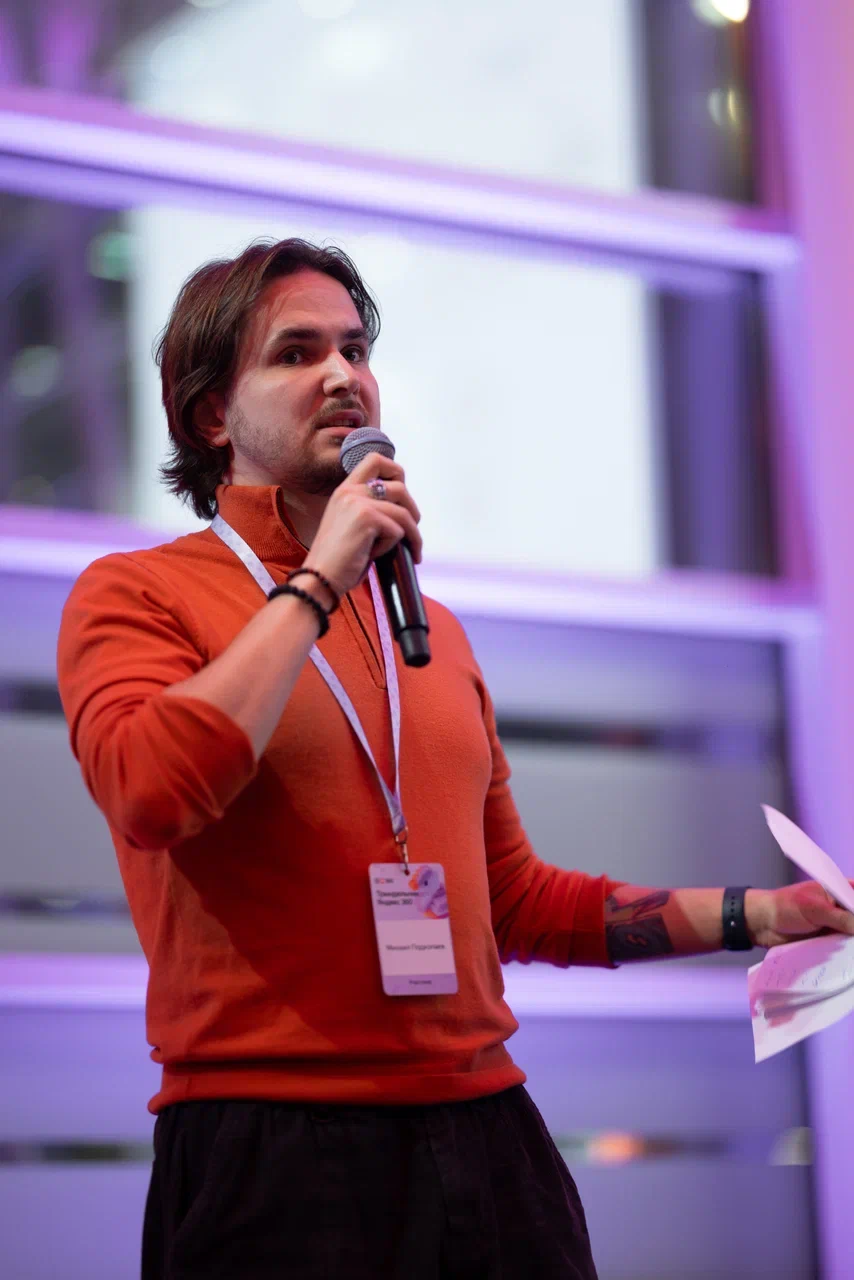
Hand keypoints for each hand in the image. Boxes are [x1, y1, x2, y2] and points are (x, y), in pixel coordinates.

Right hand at [306, 452, 421, 596]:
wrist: (319, 579)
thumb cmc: (336, 560)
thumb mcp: (350, 525)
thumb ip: (369, 509)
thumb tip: (403, 509)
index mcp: (345, 490)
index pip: (375, 460)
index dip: (396, 472)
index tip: (402, 496)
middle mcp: (350, 492)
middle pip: (399, 486)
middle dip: (413, 510)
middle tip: (413, 530)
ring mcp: (358, 503)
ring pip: (403, 513)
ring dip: (412, 535)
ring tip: (410, 550)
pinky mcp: (367, 519)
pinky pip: (398, 531)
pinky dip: (392, 547)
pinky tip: (375, 556)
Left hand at [745, 882, 853, 948]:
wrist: (763, 924)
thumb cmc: (785, 907)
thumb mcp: (815, 909)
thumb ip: (841, 918)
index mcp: (839, 890)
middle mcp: (842, 907)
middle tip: (851, 936)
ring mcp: (837, 925)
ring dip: (853, 943)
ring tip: (851, 949)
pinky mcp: (830, 941)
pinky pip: (845, 947)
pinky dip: (849, 953)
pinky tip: (851, 961)